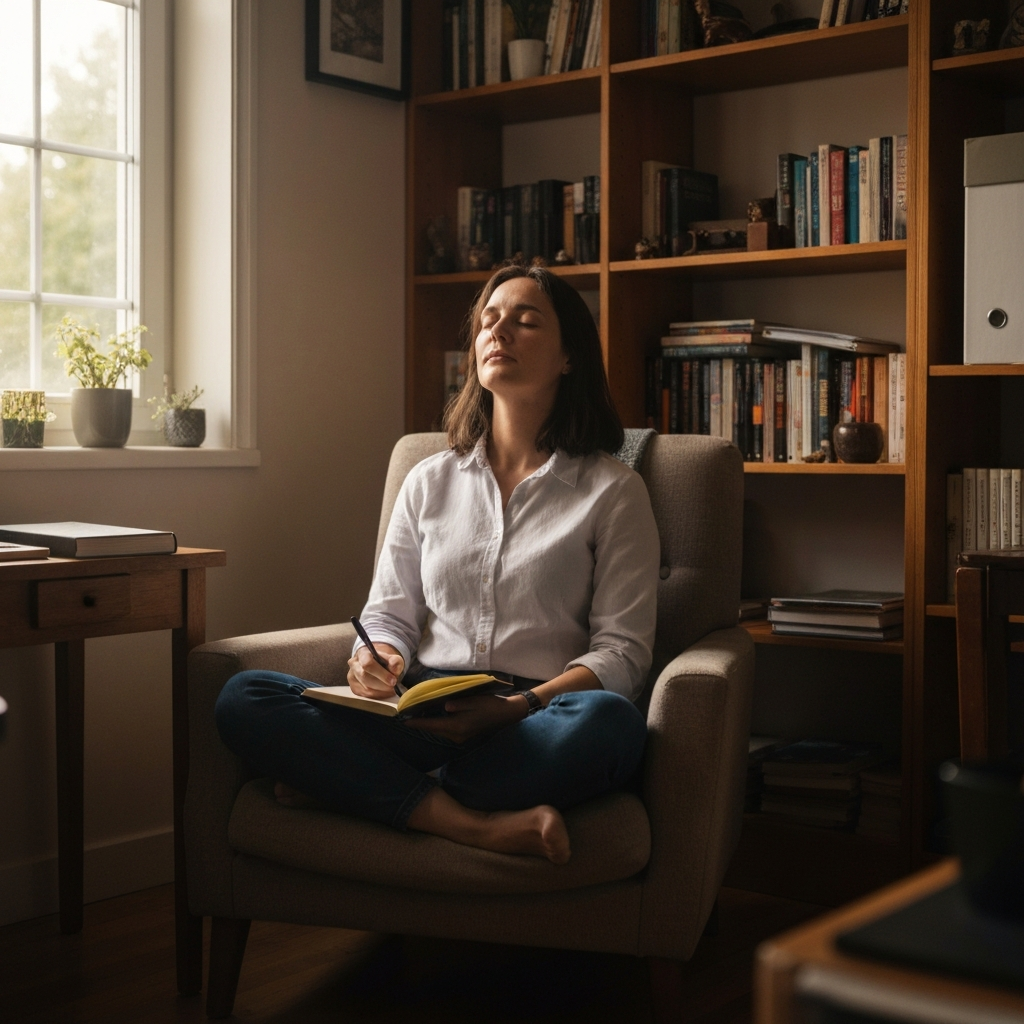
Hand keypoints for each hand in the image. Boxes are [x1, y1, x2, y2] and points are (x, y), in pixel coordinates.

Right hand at [347, 643, 404, 698]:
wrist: (376, 664)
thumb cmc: (384, 661)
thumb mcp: (392, 657)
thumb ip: (395, 661)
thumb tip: (395, 669)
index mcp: (363, 653)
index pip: (367, 663)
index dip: (381, 673)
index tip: (393, 680)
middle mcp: (354, 664)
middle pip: (365, 677)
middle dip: (382, 684)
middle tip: (394, 686)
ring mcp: (352, 677)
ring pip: (366, 688)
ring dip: (381, 691)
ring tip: (391, 689)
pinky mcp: (354, 688)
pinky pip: (366, 695)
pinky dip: (379, 695)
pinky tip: (386, 692)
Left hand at [404, 693, 527, 743]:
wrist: (507, 715)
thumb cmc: (491, 705)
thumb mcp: (474, 701)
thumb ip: (458, 704)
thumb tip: (445, 706)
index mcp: (458, 726)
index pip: (432, 725)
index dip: (417, 723)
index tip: (404, 720)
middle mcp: (457, 735)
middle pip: (434, 730)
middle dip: (421, 724)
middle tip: (407, 716)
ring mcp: (461, 737)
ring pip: (440, 731)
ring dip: (429, 725)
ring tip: (417, 716)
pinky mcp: (464, 735)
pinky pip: (446, 731)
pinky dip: (438, 725)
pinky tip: (433, 718)